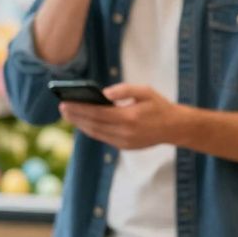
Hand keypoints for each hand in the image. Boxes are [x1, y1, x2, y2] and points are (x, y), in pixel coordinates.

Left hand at [60, 83, 181, 149]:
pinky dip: (91, 130)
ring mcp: (124, 142)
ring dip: (81, 124)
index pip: (97, 113)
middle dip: (75, 116)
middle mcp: (125, 132)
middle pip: (93, 124)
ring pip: (96, 133)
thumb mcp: (145, 91)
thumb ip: (124, 89)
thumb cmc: (159, 106)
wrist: (175, 127)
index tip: (65, 103)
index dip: (79, 109)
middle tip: (62, 108)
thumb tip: (103, 93)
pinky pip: (103, 138)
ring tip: (69, 115)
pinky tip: (84, 122)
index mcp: (129, 117)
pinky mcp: (125, 147)